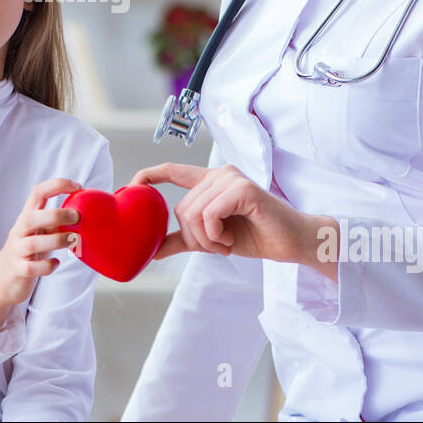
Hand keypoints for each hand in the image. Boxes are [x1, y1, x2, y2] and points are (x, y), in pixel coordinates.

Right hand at [0, 178, 82, 322]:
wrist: (3, 277)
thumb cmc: (29, 250)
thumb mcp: (41, 231)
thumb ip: (56, 222)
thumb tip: (85, 212)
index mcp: (27, 216)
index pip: (38, 192)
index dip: (57, 185)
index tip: (77, 186)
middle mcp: (20, 231)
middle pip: (31, 217)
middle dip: (56, 215)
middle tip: (77, 217)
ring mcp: (17, 251)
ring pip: (32, 243)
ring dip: (56, 240)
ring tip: (73, 240)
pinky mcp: (19, 270)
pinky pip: (31, 268)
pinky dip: (46, 266)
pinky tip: (56, 263)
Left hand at [129, 162, 310, 263]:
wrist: (292, 242)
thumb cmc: (256, 236)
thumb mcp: (212, 239)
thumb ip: (185, 240)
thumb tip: (151, 251)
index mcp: (210, 182)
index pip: (173, 171)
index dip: (149, 176)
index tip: (131, 186)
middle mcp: (218, 174)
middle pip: (180, 209)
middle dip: (196, 238)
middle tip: (219, 246)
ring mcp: (230, 178)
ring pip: (193, 213)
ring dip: (207, 240)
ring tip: (227, 243)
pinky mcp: (242, 188)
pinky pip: (209, 215)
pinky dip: (216, 235)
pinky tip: (231, 239)